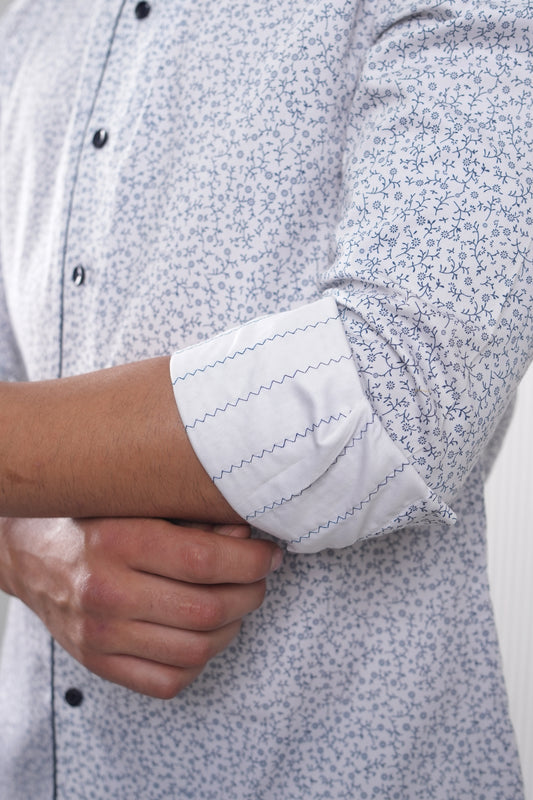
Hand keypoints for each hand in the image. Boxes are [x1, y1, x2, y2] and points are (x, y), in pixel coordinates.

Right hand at [0, 517, 280, 697]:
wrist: (26, 552)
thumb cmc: (89, 518)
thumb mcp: (136, 502)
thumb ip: (191, 517)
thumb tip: (246, 537)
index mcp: (117, 540)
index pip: (204, 560)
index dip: (251, 560)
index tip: (269, 555)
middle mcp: (106, 591)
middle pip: (207, 609)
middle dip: (251, 593)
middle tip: (259, 578)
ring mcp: (100, 635)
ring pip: (196, 650)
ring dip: (233, 628)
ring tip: (236, 604)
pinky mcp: (97, 663)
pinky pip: (168, 681)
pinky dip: (200, 662)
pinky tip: (204, 634)